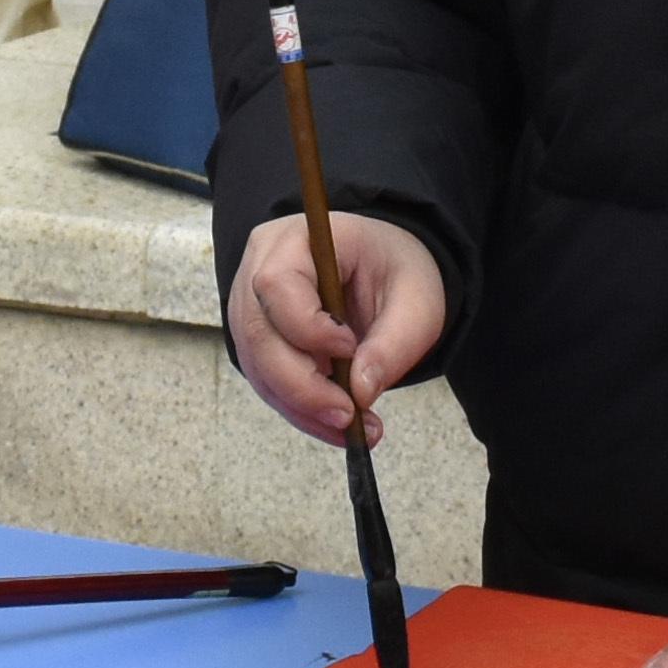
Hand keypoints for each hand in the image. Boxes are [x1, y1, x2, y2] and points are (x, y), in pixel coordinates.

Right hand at [228, 211, 445, 444]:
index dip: (307, 327)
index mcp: (298, 240)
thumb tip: (360, 392)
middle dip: (302, 386)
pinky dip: (301, 409)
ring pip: (259, 367)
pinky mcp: (258, 340)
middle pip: (258, 335)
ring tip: (354, 427)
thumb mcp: (416, 302)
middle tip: (349, 417)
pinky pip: (268, 382)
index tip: (350, 349)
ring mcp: (251, 306)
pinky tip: (337, 422)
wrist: (385, 270)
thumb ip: (392, 344)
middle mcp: (260, 268)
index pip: (277, 284)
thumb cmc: (397, 272)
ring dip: (302, 407)